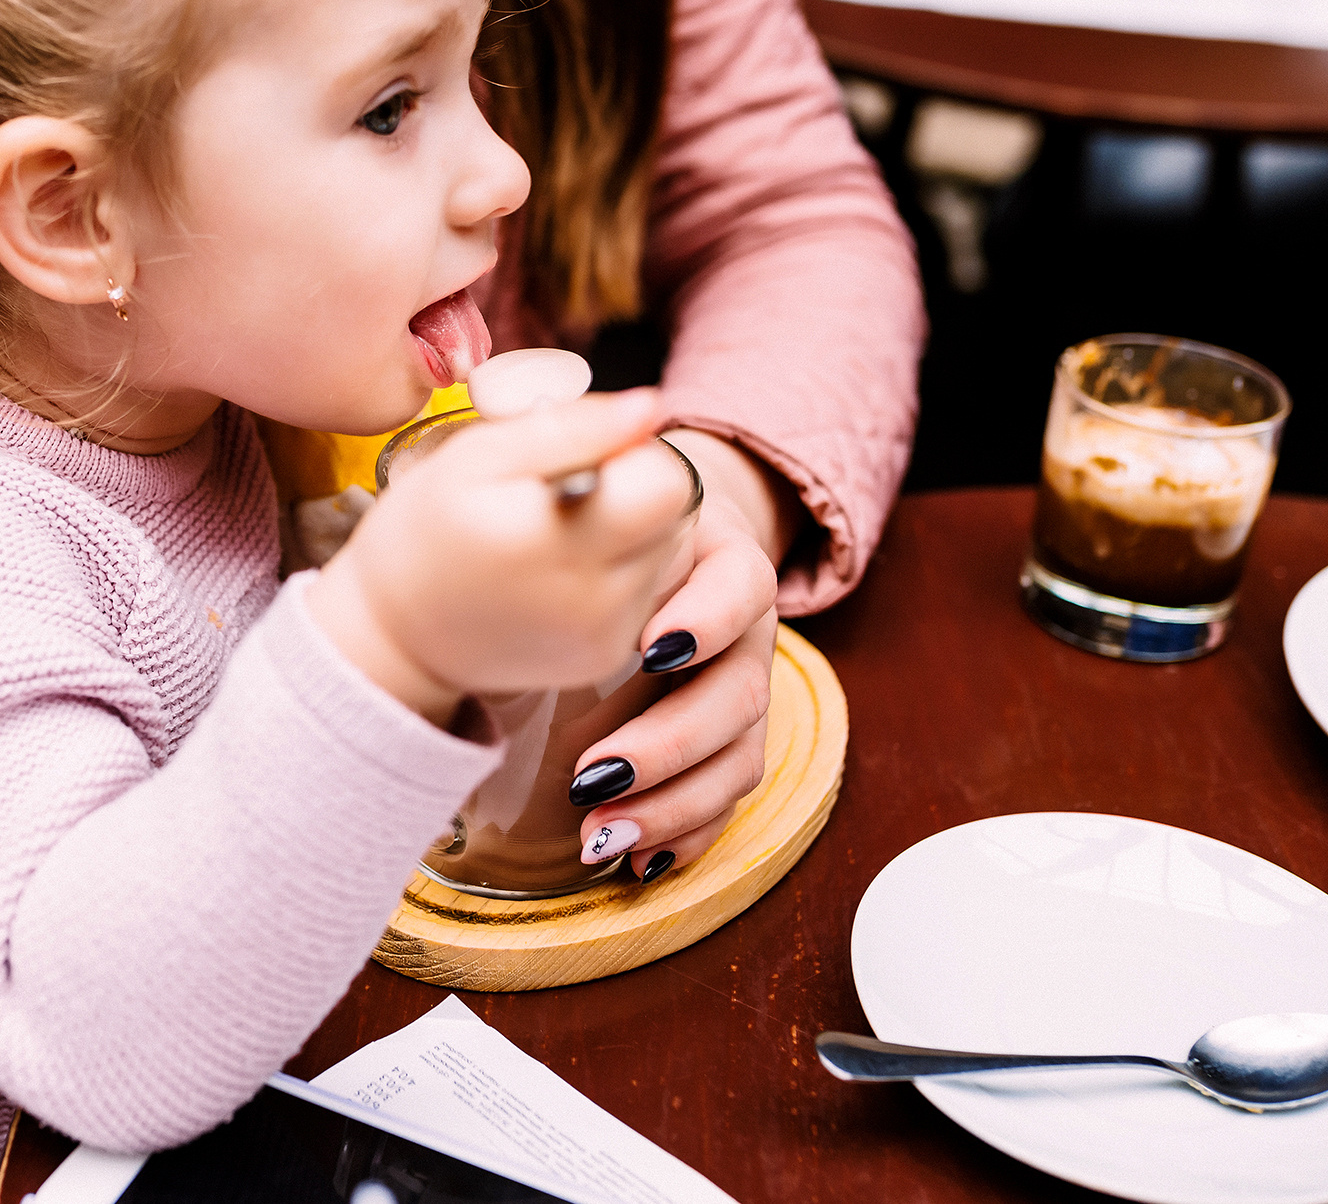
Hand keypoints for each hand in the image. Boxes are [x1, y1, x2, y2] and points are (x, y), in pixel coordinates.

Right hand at [309, 388, 695, 723]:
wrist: (392, 634)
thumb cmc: (424, 531)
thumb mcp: (476, 456)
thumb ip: (570, 426)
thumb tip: (650, 407)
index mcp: (553, 540)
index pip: (665, 480)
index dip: (631, 452)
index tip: (580, 454)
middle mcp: (591, 600)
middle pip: (673, 516)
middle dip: (632, 489)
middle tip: (565, 490)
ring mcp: (602, 638)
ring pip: (664, 553)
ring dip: (625, 530)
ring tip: (556, 533)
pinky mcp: (603, 658)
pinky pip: (643, 593)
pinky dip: (612, 572)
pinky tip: (556, 572)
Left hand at [570, 430, 795, 879]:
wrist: (663, 534)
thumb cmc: (620, 512)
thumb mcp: (611, 478)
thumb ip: (594, 466)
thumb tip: (577, 460)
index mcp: (727, 559)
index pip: (737, 588)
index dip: (702, 621)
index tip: (648, 647)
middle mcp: (750, 631)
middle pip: (739, 695)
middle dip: (668, 745)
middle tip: (593, 776)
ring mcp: (745, 688)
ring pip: (739, 759)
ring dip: (674, 806)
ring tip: (602, 837)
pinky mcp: (731, 738)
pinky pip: (727, 799)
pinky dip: (689, 836)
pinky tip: (640, 866)